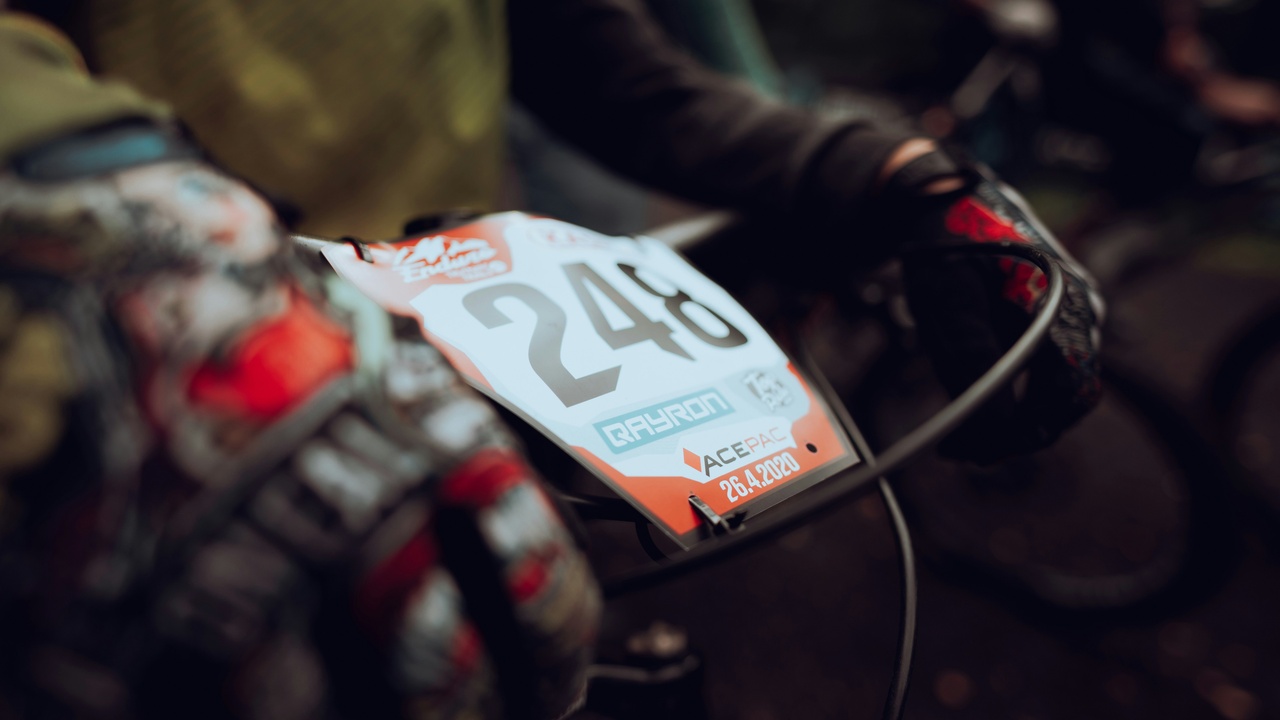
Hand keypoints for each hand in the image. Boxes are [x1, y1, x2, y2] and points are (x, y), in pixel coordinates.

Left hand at [883, 147, 1104, 462]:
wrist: (946, 201)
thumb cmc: (945, 245)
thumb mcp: (947, 302)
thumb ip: (972, 362)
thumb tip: (992, 430)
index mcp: (1064, 303)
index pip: (1065, 391)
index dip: (1026, 429)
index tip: (979, 450)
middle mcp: (1082, 310)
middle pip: (1068, 397)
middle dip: (1019, 432)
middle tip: (963, 452)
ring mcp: (1074, 315)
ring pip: (1058, 390)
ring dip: (1015, 420)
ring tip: (960, 440)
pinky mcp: (1055, 320)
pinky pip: (1046, 371)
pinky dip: (1015, 397)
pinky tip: (973, 410)